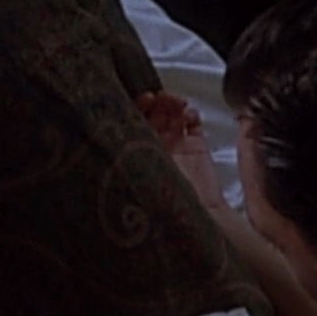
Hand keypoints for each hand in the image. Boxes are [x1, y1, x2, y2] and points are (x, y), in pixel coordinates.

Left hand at [137, 90, 226, 208]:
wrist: (191, 218)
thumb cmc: (159, 199)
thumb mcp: (137, 168)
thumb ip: (130, 144)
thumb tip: (120, 118)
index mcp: (136, 150)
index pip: (134, 120)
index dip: (139, 105)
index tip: (146, 98)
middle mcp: (154, 146)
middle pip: (154, 114)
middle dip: (158, 102)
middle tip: (162, 98)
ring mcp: (176, 146)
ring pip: (173, 114)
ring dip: (174, 104)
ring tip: (178, 103)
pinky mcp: (196, 147)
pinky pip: (194, 123)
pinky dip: (192, 114)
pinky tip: (189, 115)